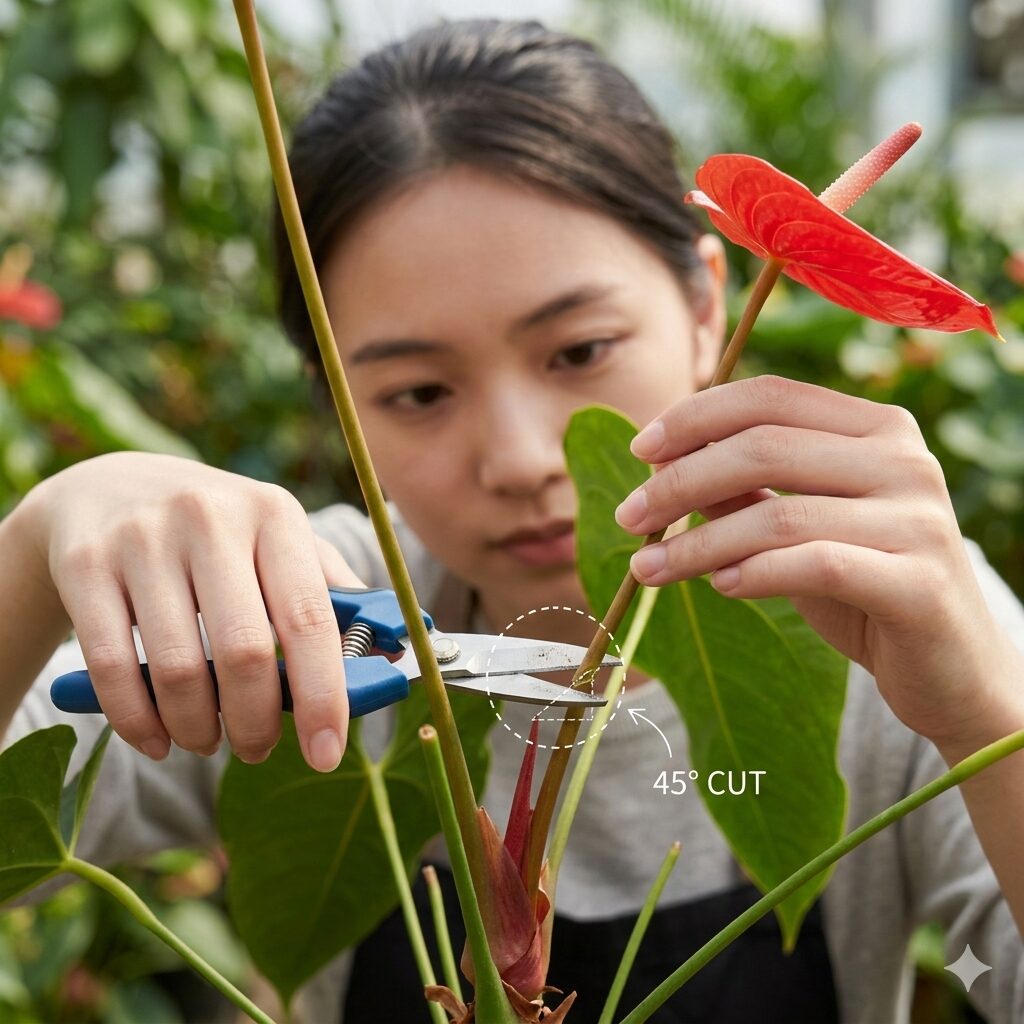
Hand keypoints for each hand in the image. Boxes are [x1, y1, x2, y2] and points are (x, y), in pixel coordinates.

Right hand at [23, 452, 361, 770]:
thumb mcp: (278, 540)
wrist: (106, 487)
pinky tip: (156, 739)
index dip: (325, 694)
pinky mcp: (85, 565)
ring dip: (199, 728)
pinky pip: (114, 668)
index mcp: (274, 514)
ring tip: (208, 740)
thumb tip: (393, 655)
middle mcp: (210, 517)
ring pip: (178, 670)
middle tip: (259, 748)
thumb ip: (332, 594)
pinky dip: (139, 722)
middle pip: (245, 653)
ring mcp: (142, 538)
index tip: (327, 752)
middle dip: (258, 722)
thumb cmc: (217, 532)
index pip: (310, 619)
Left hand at [614, 375, 1023, 751]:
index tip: (641, 451)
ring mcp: (918, 520)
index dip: (696, 416)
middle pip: (764, 447)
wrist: (952, 671)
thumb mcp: (798, 529)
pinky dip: (753, 573)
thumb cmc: (864, 590)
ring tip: (647, 569)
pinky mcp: (919, 584)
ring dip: (697, 541)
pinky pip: (815, 564)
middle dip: (679, 481)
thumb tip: (663, 467)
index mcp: (877, 429)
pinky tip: (718, 586)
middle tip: (628, 517)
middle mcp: (905, 461)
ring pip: (779, 513)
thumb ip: (744, 491)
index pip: (771, 396)